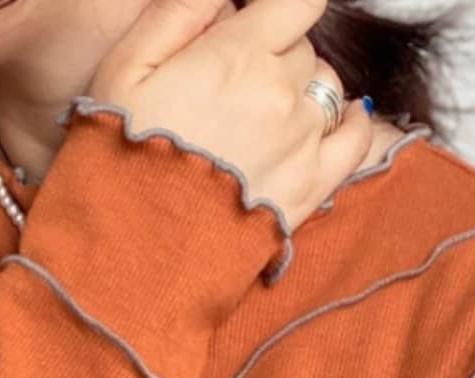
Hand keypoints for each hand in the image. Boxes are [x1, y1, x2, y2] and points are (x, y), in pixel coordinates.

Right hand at [89, 0, 374, 232]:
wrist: (134, 255)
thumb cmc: (119, 160)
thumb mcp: (126, 67)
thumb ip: (180, 13)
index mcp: (239, 54)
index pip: (298, 1)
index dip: (280, 10)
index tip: (258, 26)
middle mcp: (281, 93)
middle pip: (304, 51)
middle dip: (277, 57)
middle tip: (238, 88)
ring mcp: (302, 143)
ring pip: (327, 91)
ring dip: (304, 94)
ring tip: (266, 117)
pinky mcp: (311, 190)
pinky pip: (355, 141)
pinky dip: (350, 124)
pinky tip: (334, 122)